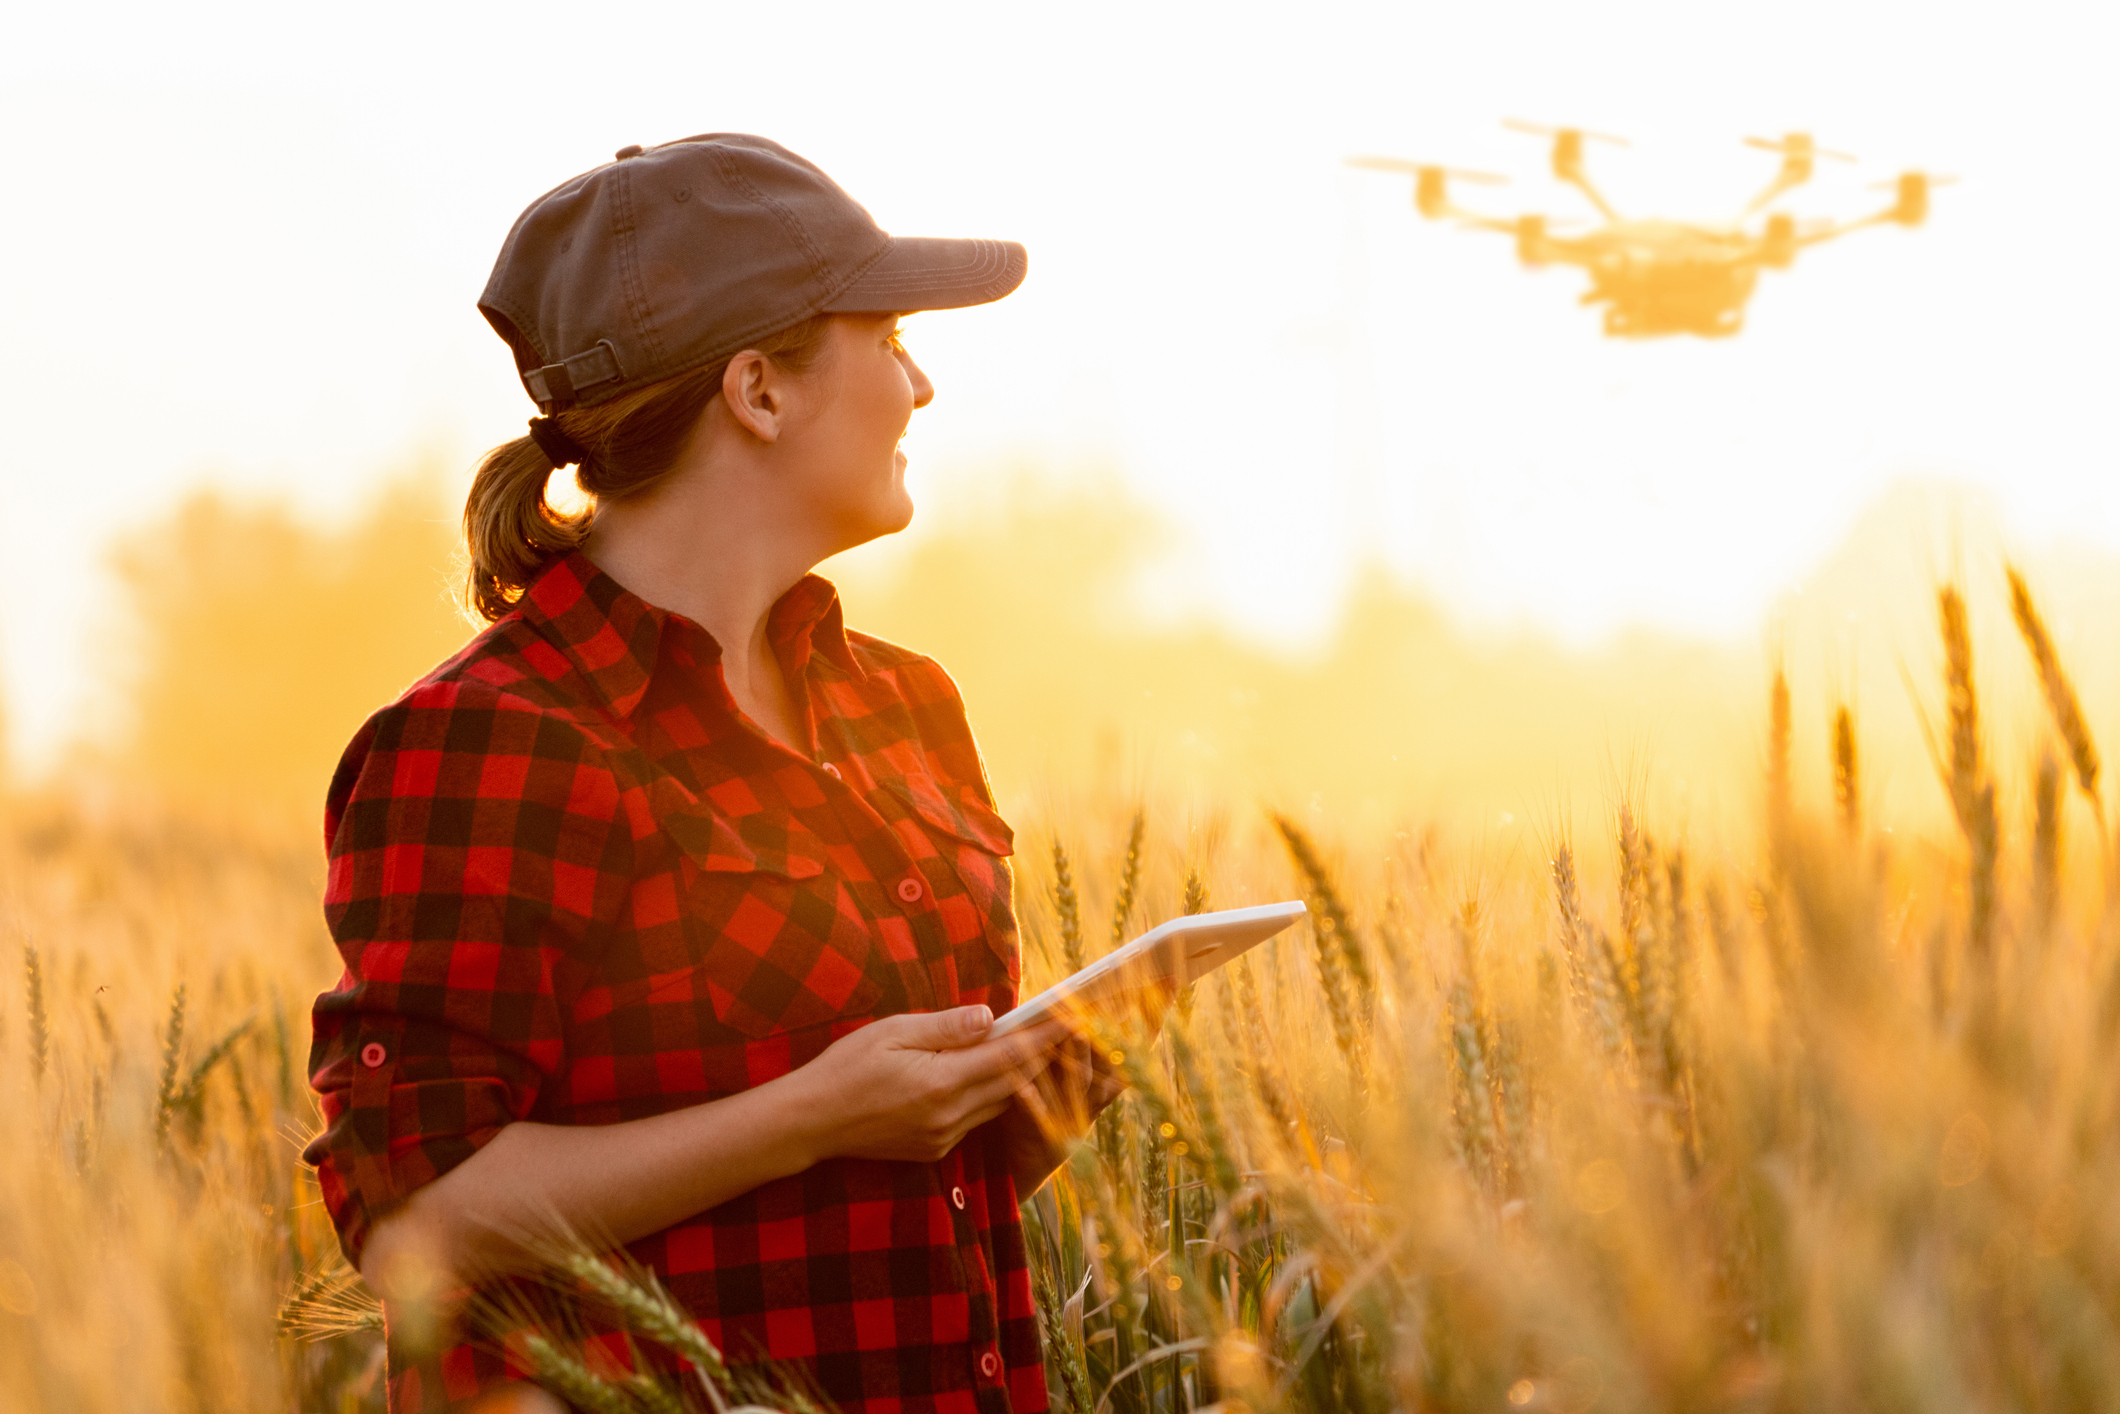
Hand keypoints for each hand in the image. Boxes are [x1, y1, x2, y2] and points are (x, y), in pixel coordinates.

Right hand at [793, 1006, 1069, 1164]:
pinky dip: (993, 1097)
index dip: (1043, 1038)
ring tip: (1041, 1050)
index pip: (1009, 1057)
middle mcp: (950, 1116)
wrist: (812, 1121)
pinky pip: (977, 1120)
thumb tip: (991, 1017)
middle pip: (1014, 1085)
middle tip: (1068, 1031)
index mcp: (941, 1082)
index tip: (1071, 1021)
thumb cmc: (848, 1067)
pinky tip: (996, 1078)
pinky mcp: (935, 1149)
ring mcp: (944, 1137)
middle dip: (1042, 1057)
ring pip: (1000, 1105)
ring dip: (1021, 1079)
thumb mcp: (894, 1032)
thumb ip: (947, 1027)